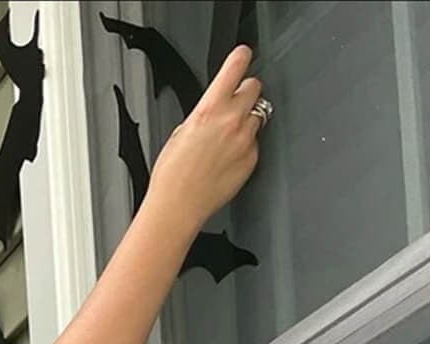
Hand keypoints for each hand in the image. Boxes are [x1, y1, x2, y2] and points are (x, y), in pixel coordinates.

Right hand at [147, 46, 266, 229]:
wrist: (179, 204)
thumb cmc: (172, 174)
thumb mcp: (180, 133)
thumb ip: (203, 115)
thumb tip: (214, 110)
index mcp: (209, 110)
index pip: (235, 69)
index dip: (241, 57)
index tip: (243, 54)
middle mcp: (232, 121)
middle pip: (255, 87)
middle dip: (246, 91)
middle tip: (235, 101)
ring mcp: (246, 140)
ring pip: (257, 115)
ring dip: (246, 119)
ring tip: (227, 137)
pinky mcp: (253, 158)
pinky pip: (254, 142)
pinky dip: (244, 145)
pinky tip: (226, 158)